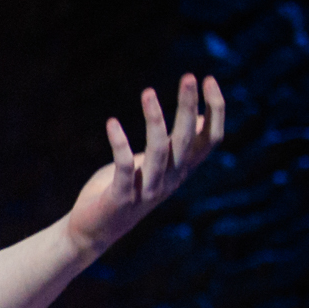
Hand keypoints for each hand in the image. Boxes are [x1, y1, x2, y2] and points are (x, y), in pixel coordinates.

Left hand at [67, 74, 225, 255]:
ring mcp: (147, 190)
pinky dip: (119, 144)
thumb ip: (178, 145)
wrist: (93, 230)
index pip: (210, 139)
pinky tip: (112, 123)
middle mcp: (170, 180)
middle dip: (189, 107)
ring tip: (148, 92)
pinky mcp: (121, 197)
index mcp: (180, 170)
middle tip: (190, 76)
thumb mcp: (155, 164)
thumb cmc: (124, 189)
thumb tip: (200, 117)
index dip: (215, 110)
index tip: (209, 79)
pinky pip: (123, 166)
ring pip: (159, 151)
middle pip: (187, 140)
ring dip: (155, 120)